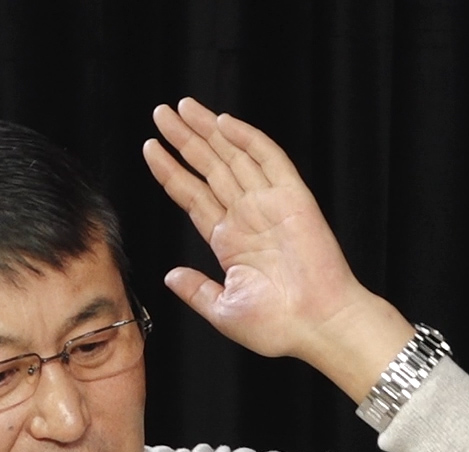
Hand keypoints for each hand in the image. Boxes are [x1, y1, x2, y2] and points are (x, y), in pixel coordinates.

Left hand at [143, 98, 412, 400]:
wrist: (318, 326)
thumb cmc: (278, 326)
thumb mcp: (223, 309)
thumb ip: (196, 289)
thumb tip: (170, 275)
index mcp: (229, 240)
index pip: (192, 195)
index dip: (171, 170)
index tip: (151, 148)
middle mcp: (247, 217)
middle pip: (209, 168)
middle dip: (185, 140)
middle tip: (161, 113)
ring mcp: (269, 205)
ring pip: (233, 157)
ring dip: (208, 131)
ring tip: (182, 108)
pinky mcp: (293, 198)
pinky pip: (269, 159)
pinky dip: (247, 139)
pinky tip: (223, 122)